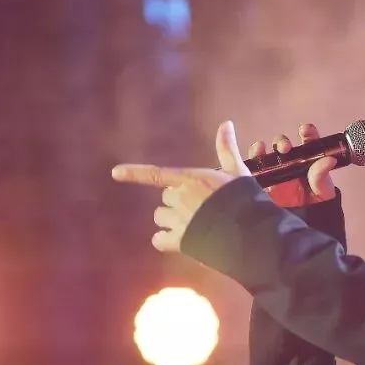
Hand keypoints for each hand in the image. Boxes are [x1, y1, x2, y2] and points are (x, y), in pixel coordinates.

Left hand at [111, 120, 249, 252]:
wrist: (250, 232)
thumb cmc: (244, 200)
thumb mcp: (237, 171)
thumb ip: (226, 149)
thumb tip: (226, 123)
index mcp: (190, 180)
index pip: (156, 175)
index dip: (134, 173)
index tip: (115, 173)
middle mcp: (179, 199)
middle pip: (165, 198)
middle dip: (176, 202)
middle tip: (199, 208)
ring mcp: (178, 221)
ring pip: (160, 218)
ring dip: (171, 220)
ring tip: (194, 225)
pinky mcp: (180, 242)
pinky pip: (159, 240)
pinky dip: (165, 240)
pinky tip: (180, 241)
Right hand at [254, 123, 336, 207]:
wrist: (299, 227)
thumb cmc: (315, 208)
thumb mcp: (323, 193)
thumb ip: (322, 177)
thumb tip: (328, 160)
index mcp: (308, 163)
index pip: (308, 143)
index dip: (307, 133)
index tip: (305, 130)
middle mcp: (290, 164)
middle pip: (283, 145)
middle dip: (282, 142)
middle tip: (285, 148)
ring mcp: (274, 173)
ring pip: (266, 153)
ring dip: (264, 148)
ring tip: (263, 150)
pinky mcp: (261, 183)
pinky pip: (253, 167)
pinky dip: (253, 157)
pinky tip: (255, 154)